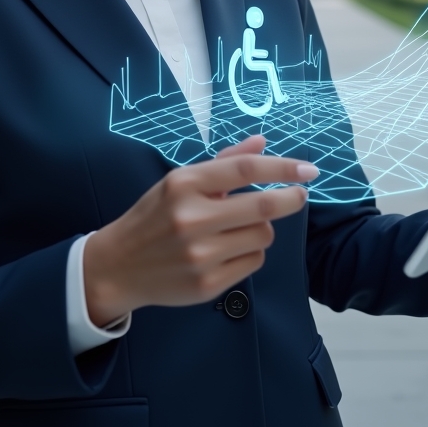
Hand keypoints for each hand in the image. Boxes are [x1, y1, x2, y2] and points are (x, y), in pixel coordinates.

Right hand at [83, 136, 315, 325]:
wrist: (117, 266)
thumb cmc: (154, 215)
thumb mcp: (180, 181)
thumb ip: (225, 162)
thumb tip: (262, 142)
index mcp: (184, 184)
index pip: (245, 170)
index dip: (283, 167)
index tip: (309, 169)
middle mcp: (191, 218)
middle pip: (262, 206)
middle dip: (290, 199)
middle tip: (300, 195)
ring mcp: (200, 254)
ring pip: (262, 236)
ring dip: (263, 228)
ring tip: (243, 227)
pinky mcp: (207, 284)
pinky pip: (252, 262)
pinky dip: (250, 253)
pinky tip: (229, 250)